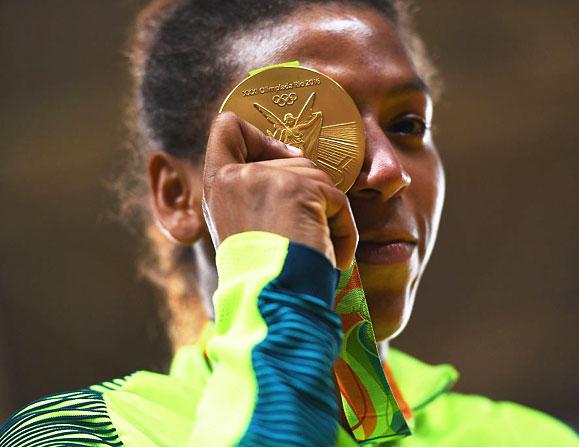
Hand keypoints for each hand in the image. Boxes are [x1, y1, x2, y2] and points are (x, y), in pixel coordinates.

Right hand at [202, 112, 357, 269]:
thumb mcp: (245, 225)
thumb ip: (257, 189)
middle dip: (308, 194)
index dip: (257, 134)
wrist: (273, 304)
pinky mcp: (299, 189)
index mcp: (218, 185)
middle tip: (298, 234)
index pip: (226, 127)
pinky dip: (344, 229)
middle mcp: (236, 176)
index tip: (278, 158)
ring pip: (318, 177)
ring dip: (327, 214)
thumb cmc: (265, 274)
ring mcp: (266, 179)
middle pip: (290, 156)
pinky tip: (332, 255)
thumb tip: (297, 156)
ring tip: (314, 249)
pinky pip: (339, 199)